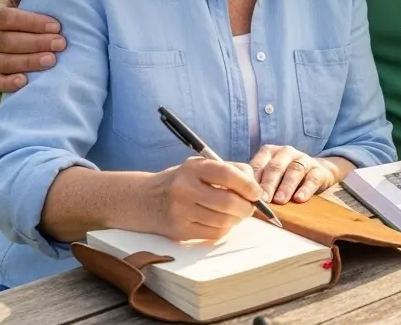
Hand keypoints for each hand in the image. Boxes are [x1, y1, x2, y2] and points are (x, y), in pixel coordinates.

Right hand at [0, 0, 66, 91]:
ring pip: (6, 62)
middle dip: (37, 43)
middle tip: (61, 44)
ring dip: (29, 62)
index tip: (57, 26)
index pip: (9, 18)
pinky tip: (25, 81)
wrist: (11, 40)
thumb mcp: (19, 0)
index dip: (32, 22)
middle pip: (10, 41)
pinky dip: (9, 83)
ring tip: (52, 60)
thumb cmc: (22, 16)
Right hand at [143, 156, 263, 241]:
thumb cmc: (180, 181)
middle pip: (228, 202)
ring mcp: (181, 212)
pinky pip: (214, 234)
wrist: (142, 200)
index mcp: (193, 168)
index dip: (248, 185)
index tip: (257, 193)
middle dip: (246, 207)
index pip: (227, 175)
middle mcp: (185, 189)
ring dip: (237, 219)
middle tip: (250, 207)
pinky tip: (220, 222)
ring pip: (224, 221)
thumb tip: (256, 187)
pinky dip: (224, 229)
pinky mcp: (179, 231)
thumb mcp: (198, 167)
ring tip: (235, 214)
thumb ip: (229, 170)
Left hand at [249, 146, 342, 203]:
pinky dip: (306, 189)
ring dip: (286, 186)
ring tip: (280, 200)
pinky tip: (299, 198)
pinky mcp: (318, 170)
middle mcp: (286, 152)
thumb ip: (257, 183)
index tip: (248, 196)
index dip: (253, 181)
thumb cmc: (284, 177)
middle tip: (263, 200)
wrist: (316, 173)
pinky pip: (312, 178)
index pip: (259, 165)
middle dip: (268, 184)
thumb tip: (240, 200)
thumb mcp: (270, 176)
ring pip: (294, 170)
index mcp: (269, 152)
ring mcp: (303, 159)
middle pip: (275, 167)